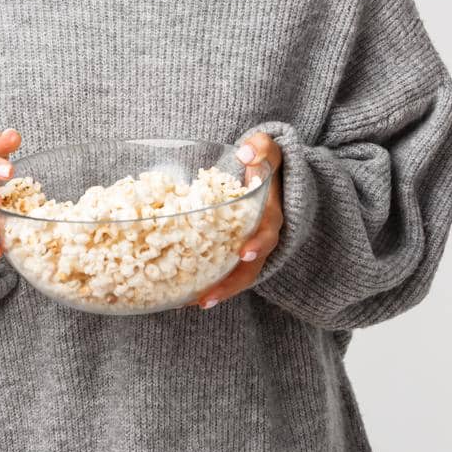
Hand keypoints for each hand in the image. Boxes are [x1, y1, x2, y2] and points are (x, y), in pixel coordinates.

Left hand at [191, 131, 283, 309]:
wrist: (269, 181)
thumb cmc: (263, 166)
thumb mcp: (268, 151)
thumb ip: (262, 148)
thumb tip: (246, 152)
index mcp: (269, 215)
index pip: (268, 231)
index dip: (258, 243)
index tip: (244, 252)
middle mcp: (260, 238)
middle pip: (250, 268)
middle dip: (230, 284)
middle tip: (208, 297)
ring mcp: (247, 250)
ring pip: (236, 278)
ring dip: (216, 292)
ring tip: (192, 304)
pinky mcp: (232, 255)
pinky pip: (223, 275)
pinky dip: (206, 287)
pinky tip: (182, 298)